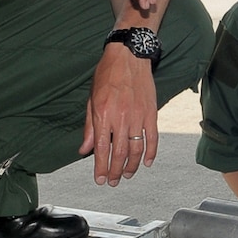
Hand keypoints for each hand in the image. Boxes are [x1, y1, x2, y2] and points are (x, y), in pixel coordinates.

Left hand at [80, 45, 157, 185]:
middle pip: (120, 153)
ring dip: (132, 166)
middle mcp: (121, 117)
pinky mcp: (151, 113)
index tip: (99, 179)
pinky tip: (147, 162)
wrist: (129, 56)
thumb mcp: (91, 99)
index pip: (101, 148)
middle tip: (112, 181)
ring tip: (127, 174)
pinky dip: (151, 152)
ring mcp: (138, 116)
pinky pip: (153, 138)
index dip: (100, 167)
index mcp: (103, 114)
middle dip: (115, 171)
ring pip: (137, 149)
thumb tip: (84, 149)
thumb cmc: (107, 74)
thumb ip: (89, 127)